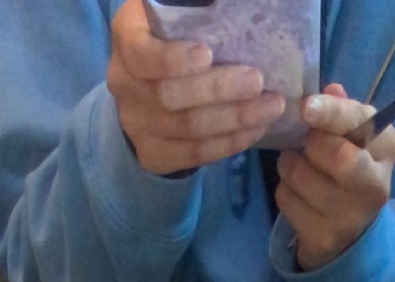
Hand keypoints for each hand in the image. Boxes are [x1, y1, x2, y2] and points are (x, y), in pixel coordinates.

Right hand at [107, 0, 285, 174]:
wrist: (150, 84)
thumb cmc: (177, 36)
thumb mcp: (179, 14)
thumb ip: (198, 11)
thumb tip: (235, 6)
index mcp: (127, 38)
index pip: (142, 54)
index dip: (173, 59)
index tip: (207, 54)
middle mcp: (124, 83)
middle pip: (169, 95)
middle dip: (217, 89)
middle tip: (257, 81)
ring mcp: (135, 123)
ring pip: (187, 128)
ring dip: (233, 119)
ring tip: (270, 108)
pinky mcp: (153, 153)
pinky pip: (193, 154)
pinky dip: (228, 143)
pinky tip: (254, 131)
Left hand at [274, 85, 394, 268]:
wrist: (350, 233)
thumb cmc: (349, 170)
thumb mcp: (353, 136)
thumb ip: (342, 111)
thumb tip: (331, 90)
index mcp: (388, 148)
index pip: (361, 124)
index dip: (332, 113)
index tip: (307, 106)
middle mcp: (376, 184)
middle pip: (336, 155)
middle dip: (311, 144)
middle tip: (306, 144)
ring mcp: (350, 216)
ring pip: (300, 175)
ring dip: (290, 166)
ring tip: (300, 169)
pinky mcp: (323, 237)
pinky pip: (286, 199)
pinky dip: (285, 190)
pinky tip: (298, 195)